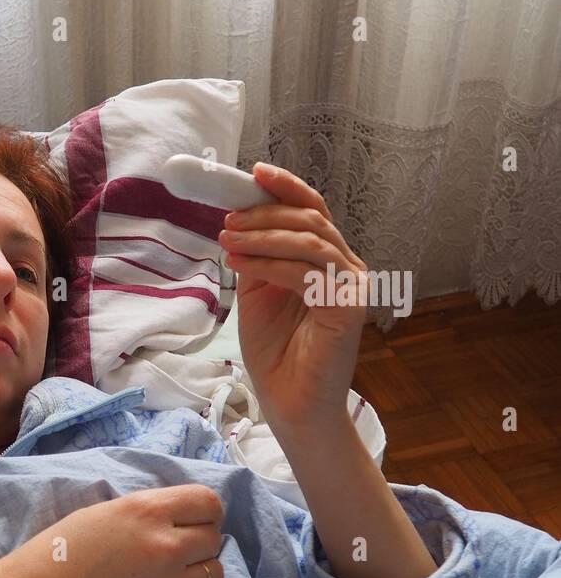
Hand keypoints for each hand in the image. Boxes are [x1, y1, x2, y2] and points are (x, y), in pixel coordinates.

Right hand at [0, 485, 224, 577]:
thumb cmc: (51, 559)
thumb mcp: (98, 516)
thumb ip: (142, 514)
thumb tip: (174, 519)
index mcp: (144, 510)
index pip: (208, 502)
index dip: (202, 512)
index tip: (190, 521)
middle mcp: (165, 545)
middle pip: (214, 537)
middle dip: (199, 542)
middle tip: (173, 552)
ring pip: (214, 574)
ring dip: (197, 573)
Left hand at [219, 162, 368, 435]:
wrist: (290, 404)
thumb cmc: (276, 353)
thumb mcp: (258, 294)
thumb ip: (258, 257)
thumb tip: (240, 220)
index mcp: (327, 261)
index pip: (312, 211)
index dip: (286, 188)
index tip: (254, 172)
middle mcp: (346, 268)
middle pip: (311, 219)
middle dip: (265, 212)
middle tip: (227, 219)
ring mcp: (352, 286)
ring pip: (309, 241)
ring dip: (263, 235)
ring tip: (227, 238)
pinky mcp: (348, 307)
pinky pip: (306, 273)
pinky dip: (269, 263)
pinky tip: (238, 261)